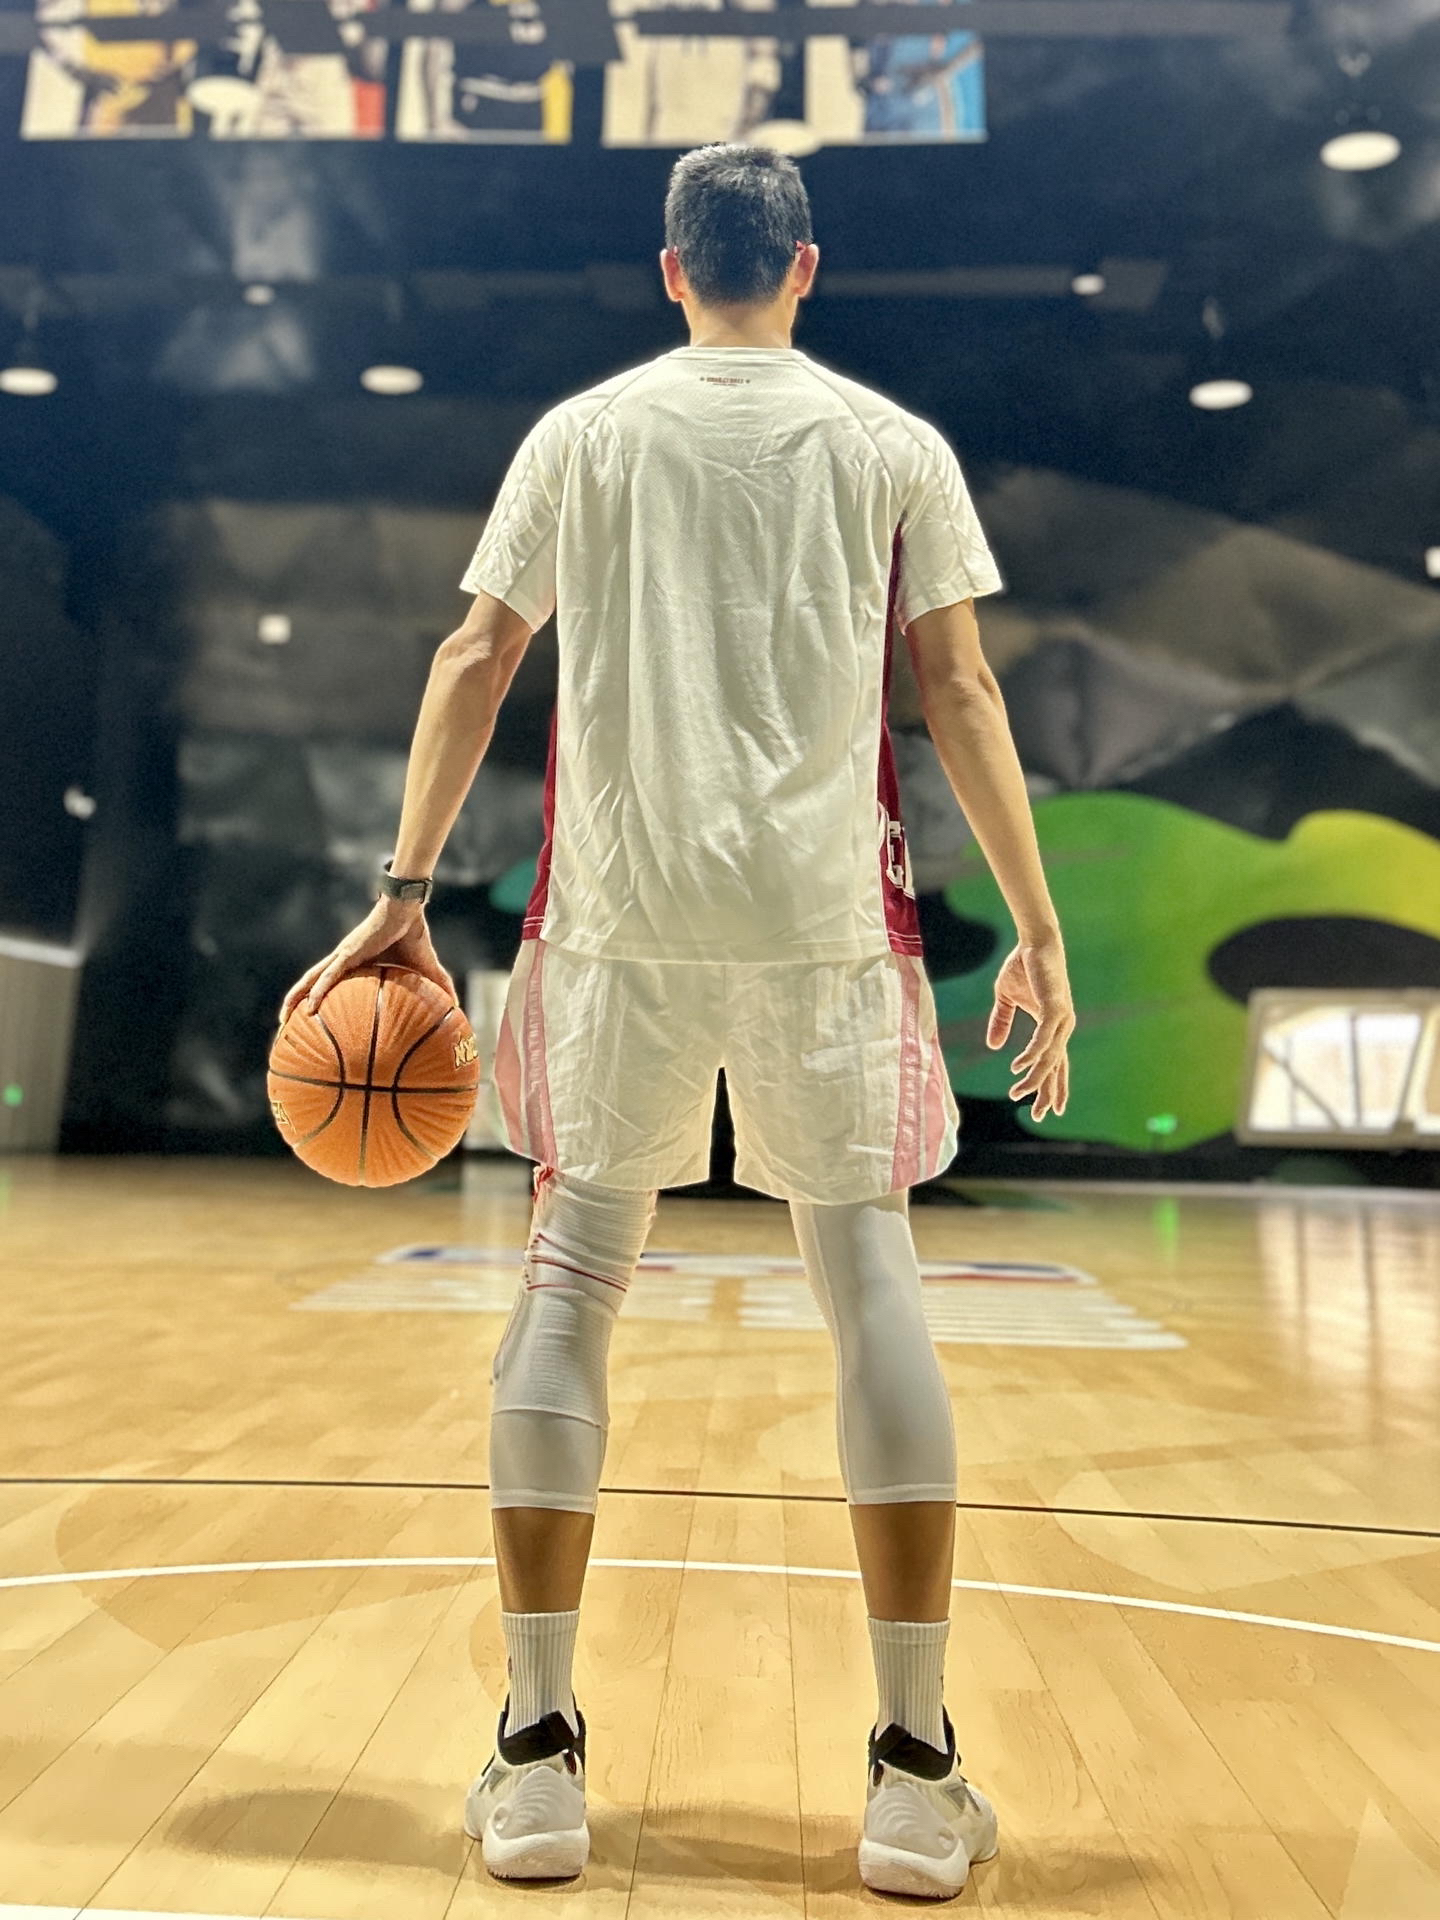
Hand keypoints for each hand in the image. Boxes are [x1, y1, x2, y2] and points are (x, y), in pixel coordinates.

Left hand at [278, 898, 456, 1025]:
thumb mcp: (426, 969)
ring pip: (312, 981)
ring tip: (282, 1019)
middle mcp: (343, 961)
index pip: (331, 984)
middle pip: (312, 984)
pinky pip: (328, 977)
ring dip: (295, 999)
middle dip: (296, 1003)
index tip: (309, 1022)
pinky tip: (307, 1008)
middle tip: (283, 1025)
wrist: (408, 910)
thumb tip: (456, 1007)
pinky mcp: (347, 953)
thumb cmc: (414, 935)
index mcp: (356, 964)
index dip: (318, 1000)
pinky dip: (317, 992)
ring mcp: (342, 957)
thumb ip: (437, 987)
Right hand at [986, 936, 1073, 1121]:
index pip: (1054, 1063)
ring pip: (1049, 1059)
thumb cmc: (1022, 966)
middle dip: (1048, 1093)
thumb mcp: (1006, 998)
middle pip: (1056, 1068)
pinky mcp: (1055, 1010)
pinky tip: (1019, 1068)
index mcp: (1053, 1027)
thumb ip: (1001, 1021)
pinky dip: (1032, 1057)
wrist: (1033, 943)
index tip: (1047, 1110)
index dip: (1051, 1086)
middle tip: (1038, 1115)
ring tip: (1016, 1093)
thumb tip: (992, 1045)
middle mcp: (1061, 1027)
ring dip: (1033, 1078)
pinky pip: (1043, 1042)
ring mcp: (1061, 1020)